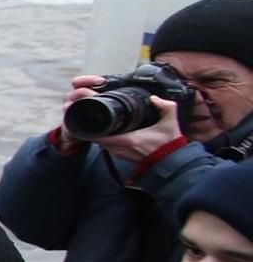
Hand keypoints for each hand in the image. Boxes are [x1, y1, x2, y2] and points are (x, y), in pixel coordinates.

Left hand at [62, 75, 187, 160]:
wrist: (171, 163)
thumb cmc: (169, 144)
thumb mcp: (170, 122)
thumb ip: (166, 107)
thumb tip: (154, 98)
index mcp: (128, 139)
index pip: (101, 135)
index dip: (92, 127)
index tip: (90, 117)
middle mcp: (121, 149)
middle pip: (98, 139)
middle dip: (94, 129)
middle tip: (93, 118)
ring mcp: (121, 154)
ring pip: (102, 144)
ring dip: (100, 135)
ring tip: (99, 124)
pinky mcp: (123, 157)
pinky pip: (109, 148)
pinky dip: (107, 141)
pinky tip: (110, 133)